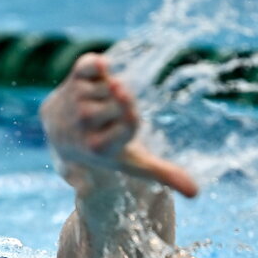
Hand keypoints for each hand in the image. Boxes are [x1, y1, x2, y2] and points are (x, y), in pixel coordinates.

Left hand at [39, 53, 197, 197]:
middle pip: (122, 100)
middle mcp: (84, 124)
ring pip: (112, 84)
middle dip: (124, 103)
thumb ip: (163, 174)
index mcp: (100, 147)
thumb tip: (195, 193)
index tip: (129, 119)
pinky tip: (99, 73)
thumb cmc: (105, 145)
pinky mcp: (72, 80)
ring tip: (99, 102)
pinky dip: (98, 64)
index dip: (132, 117)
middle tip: (110, 114)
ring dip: (111, 90)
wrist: (62, 129)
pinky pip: (92, 64)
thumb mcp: (132, 162)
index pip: (129, 123)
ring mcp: (76, 101)